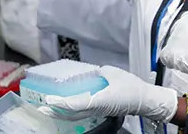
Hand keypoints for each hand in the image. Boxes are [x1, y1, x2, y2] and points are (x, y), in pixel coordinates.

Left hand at [36, 66, 177, 121]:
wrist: (145, 100)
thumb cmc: (131, 87)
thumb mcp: (113, 73)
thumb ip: (98, 72)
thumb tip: (90, 73)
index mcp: (98, 101)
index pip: (73, 105)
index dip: (59, 102)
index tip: (48, 99)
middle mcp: (95, 109)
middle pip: (70, 115)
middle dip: (55, 112)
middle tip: (42, 107)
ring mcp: (98, 112)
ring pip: (75, 116)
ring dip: (61, 112)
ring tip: (50, 107)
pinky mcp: (101, 112)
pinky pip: (81, 113)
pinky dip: (70, 111)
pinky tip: (66, 106)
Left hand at [160, 11, 187, 78]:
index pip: (187, 22)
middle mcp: (182, 24)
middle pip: (177, 32)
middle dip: (184, 42)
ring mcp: (174, 37)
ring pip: (171, 44)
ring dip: (178, 52)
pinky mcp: (169, 52)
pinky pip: (165, 56)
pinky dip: (170, 61)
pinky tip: (179, 65)